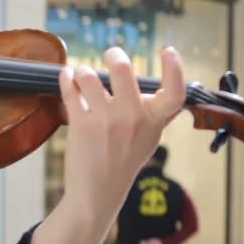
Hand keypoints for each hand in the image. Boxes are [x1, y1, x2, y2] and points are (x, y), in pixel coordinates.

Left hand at [31, 46, 185, 243]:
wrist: (97, 193)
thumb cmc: (123, 163)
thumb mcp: (149, 139)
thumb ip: (157, 115)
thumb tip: (168, 90)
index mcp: (155, 121)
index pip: (175, 92)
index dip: (175, 69)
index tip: (168, 50)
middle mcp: (134, 118)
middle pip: (123, 71)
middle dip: (114, 56)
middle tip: (110, 54)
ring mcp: (107, 121)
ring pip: (90, 78)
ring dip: (83, 72)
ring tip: (81, 74)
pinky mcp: (83, 126)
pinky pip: (72, 92)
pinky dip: (67, 79)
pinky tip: (67, 76)